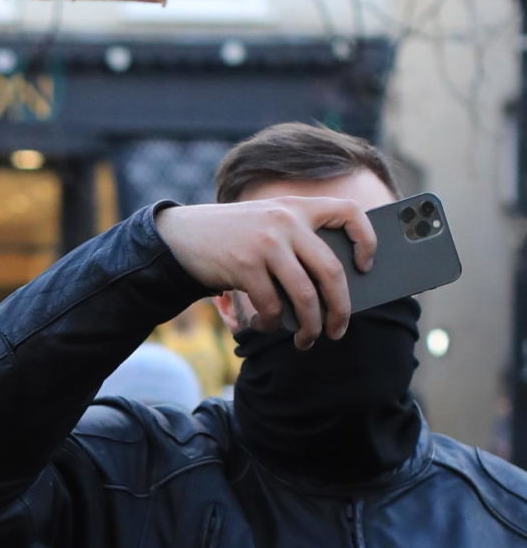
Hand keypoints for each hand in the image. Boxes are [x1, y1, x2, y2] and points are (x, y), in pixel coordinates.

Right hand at [156, 197, 375, 347]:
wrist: (180, 236)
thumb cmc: (232, 239)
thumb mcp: (267, 225)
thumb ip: (297, 242)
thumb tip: (333, 292)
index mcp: (296, 207)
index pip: (349, 213)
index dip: (367, 240)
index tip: (365, 266)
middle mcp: (285, 221)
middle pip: (332, 271)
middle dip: (340, 309)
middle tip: (339, 329)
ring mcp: (266, 243)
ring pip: (305, 295)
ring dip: (310, 326)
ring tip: (307, 340)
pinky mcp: (244, 265)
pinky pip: (271, 305)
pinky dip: (271, 324)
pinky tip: (266, 327)